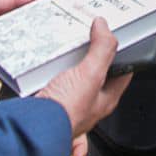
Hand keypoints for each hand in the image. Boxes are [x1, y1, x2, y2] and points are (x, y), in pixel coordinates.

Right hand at [36, 18, 133, 139]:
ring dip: (69, 63)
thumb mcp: (90, 75)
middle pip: (96, 72)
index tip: (117, 37)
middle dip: (92, 56)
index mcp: (105, 99)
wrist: (32, 127)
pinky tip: (47, 64)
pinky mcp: (49, 99)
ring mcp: (68, 102)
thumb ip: (101, 50)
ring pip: (73, 75)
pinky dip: (50, 70)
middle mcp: (88, 103)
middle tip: (89, 39)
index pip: (123, 72)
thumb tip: (105, 28)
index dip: (123, 53)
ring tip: (67, 49)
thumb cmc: (64, 113)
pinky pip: (52, 79)